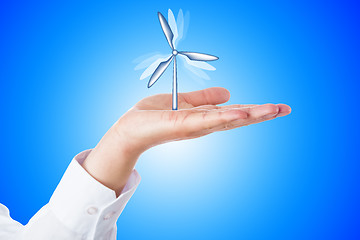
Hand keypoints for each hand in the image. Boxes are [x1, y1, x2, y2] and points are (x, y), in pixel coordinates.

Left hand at [82, 87, 290, 195]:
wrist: (131, 127)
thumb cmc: (153, 115)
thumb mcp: (183, 101)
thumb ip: (204, 97)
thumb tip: (229, 92)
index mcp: (206, 118)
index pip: (235, 113)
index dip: (255, 110)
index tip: (276, 108)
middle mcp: (205, 125)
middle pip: (238, 118)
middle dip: (262, 114)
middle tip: (285, 109)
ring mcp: (196, 127)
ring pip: (228, 119)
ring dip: (251, 115)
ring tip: (273, 110)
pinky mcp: (184, 125)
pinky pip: (208, 120)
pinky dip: (226, 116)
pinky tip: (242, 112)